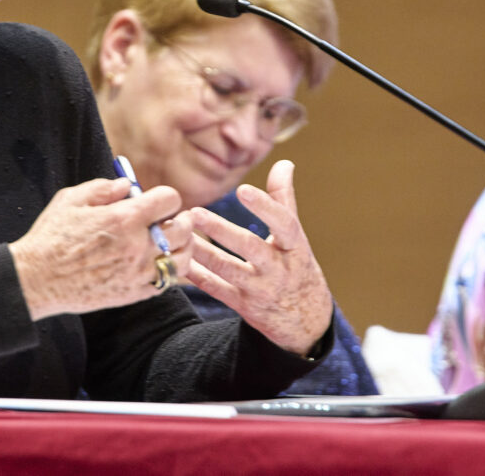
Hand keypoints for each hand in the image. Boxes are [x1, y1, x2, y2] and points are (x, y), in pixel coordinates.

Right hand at [9, 177, 192, 320]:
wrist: (37, 280)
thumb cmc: (51, 237)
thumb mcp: (71, 199)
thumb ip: (103, 188)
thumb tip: (129, 185)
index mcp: (124, 219)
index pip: (169, 199)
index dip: (165, 197)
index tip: (157, 202)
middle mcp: (138, 246)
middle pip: (183, 229)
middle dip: (179, 220)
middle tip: (170, 220)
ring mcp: (139, 273)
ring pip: (182, 259)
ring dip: (181, 247)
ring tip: (170, 243)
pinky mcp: (135, 293)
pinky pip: (168, 282)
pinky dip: (168, 271)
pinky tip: (155, 264)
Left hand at [185, 160, 332, 356]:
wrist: (305, 321)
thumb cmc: (296, 266)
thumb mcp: (296, 237)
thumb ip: (284, 200)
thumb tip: (284, 163)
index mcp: (295, 247)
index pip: (284, 224)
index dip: (265, 207)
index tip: (242, 189)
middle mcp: (279, 269)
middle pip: (250, 248)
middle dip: (221, 231)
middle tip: (194, 213)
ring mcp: (260, 290)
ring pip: (228, 270)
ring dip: (202, 251)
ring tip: (180, 233)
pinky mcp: (243, 305)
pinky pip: (216, 289)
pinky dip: (197, 275)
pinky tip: (179, 259)